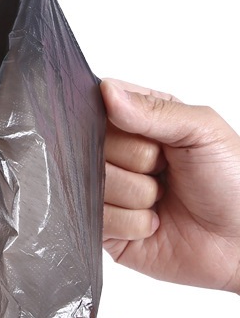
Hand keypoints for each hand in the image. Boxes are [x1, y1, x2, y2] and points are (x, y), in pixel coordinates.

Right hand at [101, 78, 239, 292]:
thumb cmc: (233, 183)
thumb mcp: (203, 131)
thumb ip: (155, 109)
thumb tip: (106, 92)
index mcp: (137, 120)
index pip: (98, 106)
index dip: (118, 121)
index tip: (150, 136)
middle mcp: (116, 153)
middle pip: (91, 146)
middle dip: (137, 162)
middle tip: (166, 170)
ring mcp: (107, 189)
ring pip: (94, 183)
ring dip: (138, 197)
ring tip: (163, 199)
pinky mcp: (104, 225)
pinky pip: (99, 218)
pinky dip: (133, 225)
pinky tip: (154, 223)